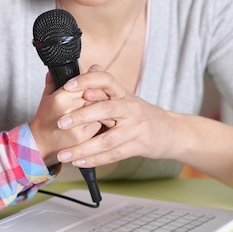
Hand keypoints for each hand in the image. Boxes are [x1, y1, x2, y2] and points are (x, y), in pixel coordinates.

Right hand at [29, 72, 102, 166]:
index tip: (92, 86)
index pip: (85, 83)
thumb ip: (55, 79)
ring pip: (100, 110)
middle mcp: (67, 110)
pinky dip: (99, 122)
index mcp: (59, 97)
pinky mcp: (83, 137)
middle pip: (94, 96)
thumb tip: (65, 65)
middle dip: (98, 95)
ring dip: (101, 109)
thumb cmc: (45, 118)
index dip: (91, 84)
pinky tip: (94, 122)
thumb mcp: (47, 96)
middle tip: (98, 97)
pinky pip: (99, 124)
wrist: (40, 144)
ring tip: (97, 110)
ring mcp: (76, 125)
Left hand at [55, 66, 176, 167]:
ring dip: (83, 148)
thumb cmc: (141, 113)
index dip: (87, 81)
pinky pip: (113, 155)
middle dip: (81, 117)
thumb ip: (105, 87)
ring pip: (107, 139)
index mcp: (124, 93)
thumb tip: (87, 70)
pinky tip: (78, 162)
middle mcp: (130, 108)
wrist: (171, 131)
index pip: (106, 79)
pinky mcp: (138, 146)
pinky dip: (94, 160)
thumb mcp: (125, 97)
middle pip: (106, 109)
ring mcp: (135, 128)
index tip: (68, 86)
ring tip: (63, 154)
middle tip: (61, 123)